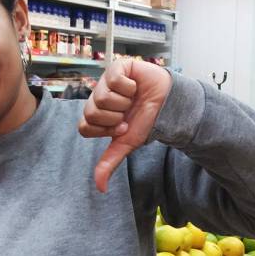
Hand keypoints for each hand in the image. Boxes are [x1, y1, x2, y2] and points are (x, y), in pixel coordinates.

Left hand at [79, 59, 172, 192]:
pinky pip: (114, 79)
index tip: (122, 127)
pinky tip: (135, 87)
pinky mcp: (117, 67)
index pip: (85, 127)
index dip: (105, 130)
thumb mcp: (126, 144)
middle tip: (128, 113)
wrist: (169, 105)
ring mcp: (105, 82)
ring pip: (102, 97)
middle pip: (92, 112)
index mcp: (95, 115)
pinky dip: (129, 87)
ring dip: (124, 102)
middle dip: (115, 117)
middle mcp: (96, 98)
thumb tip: (100, 188)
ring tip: (133, 99)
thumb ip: (109, 163)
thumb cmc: (146, 121)